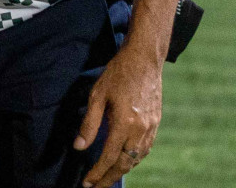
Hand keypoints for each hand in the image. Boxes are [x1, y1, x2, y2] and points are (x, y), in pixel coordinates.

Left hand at [75, 45, 163, 186]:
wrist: (144, 60)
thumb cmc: (117, 75)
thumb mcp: (97, 96)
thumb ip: (89, 124)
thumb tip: (79, 147)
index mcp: (124, 123)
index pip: (109, 156)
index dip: (97, 172)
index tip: (87, 183)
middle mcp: (140, 130)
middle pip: (125, 163)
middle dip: (109, 178)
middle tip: (95, 187)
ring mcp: (151, 128)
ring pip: (137, 159)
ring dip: (122, 170)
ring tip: (107, 177)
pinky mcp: (156, 123)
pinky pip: (145, 149)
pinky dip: (134, 160)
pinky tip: (125, 161)